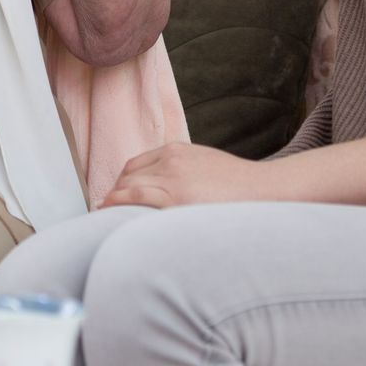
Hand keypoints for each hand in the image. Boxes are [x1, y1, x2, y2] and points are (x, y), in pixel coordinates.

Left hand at [101, 143, 274, 208]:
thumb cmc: (238, 185)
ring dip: (112, 200)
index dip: (122, 182)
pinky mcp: (175, 198)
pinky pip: (136, 198)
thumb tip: (164, 190)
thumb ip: (182, 171)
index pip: (136, 165)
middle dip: (114, 192)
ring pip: (128, 186)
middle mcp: (170, 161)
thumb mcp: (204, 165)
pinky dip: (117, 203)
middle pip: (128, 175)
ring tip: (102, 214)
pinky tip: (109, 212)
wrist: (262, 189)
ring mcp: (172, 178)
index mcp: (177, 150)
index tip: (115, 196)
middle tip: (106, 209)